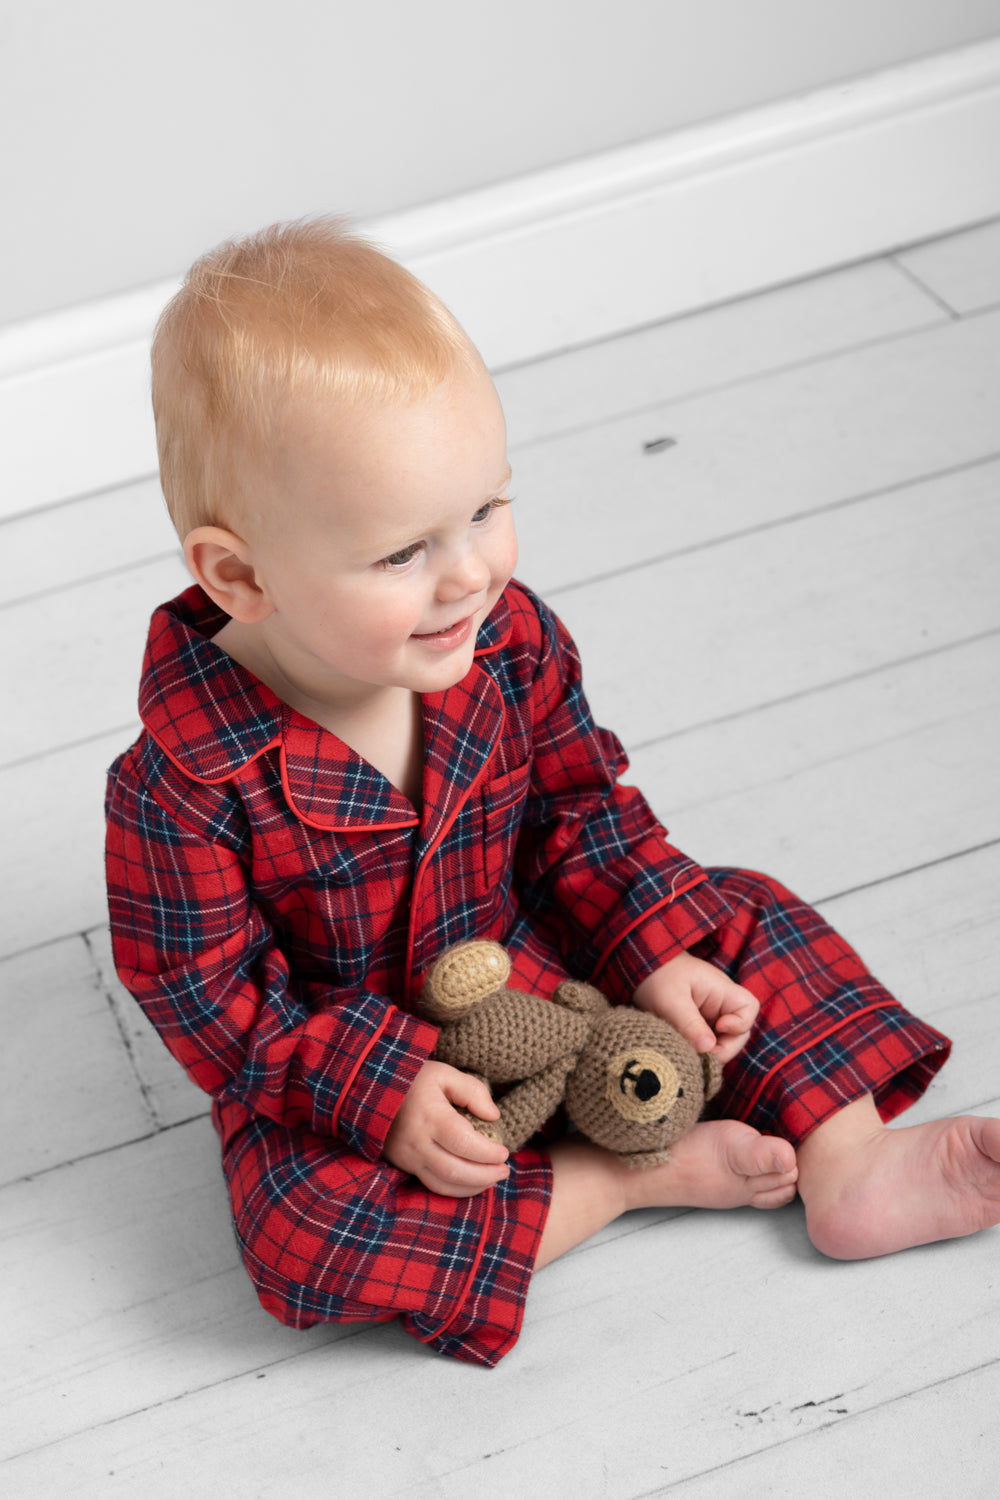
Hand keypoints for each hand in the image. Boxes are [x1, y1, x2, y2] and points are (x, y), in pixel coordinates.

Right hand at [383, 1060, 509, 1196]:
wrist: (372, 1087)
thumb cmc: (413, 1078)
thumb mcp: (444, 1073)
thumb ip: (472, 1091)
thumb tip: (494, 1116)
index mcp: (429, 1116)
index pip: (464, 1142)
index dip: (488, 1153)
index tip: (504, 1152)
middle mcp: (417, 1142)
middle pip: (455, 1171)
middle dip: (485, 1175)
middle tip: (505, 1170)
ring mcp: (407, 1157)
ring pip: (443, 1185)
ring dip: (472, 1187)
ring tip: (493, 1178)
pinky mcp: (402, 1165)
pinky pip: (431, 1185)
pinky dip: (455, 1190)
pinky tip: (472, 1182)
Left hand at [633, 951, 758, 1063]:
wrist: (640, 967)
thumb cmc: (657, 976)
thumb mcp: (670, 1000)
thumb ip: (690, 1024)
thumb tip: (708, 1049)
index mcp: (721, 990)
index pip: (748, 1008)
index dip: (740, 1023)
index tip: (719, 1027)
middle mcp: (720, 1003)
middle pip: (738, 1032)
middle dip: (722, 1048)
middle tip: (699, 1055)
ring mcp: (710, 1014)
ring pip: (722, 1040)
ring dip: (708, 1051)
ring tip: (686, 1052)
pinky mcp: (698, 1023)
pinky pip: (707, 1041)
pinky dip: (698, 1049)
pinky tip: (683, 1049)